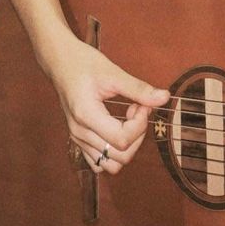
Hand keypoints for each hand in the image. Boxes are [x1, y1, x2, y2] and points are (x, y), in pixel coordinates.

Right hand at [46, 35, 169, 174]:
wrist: (60, 61)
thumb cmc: (82, 63)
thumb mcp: (112, 73)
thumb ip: (138, 89)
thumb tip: (165, 98)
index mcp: (86, 116)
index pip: (122, 140)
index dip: (140, 124)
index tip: (142, 104)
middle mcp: (80, 133)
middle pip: (120, 156)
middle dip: (137, 134)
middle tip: (137, 108)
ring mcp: (78, 139)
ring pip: (111, 164)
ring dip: (127, 145)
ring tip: (127, 119)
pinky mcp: (79, 139)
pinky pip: (100, 161)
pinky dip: (114, 151)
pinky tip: (117, 127)